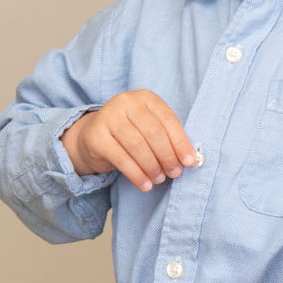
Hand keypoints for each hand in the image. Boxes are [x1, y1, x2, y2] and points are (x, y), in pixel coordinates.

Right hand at [62, 90, 197, 191]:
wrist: (93, 137)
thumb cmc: (129, 133)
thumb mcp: (149, 129)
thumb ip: (168, 138)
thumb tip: (189, 160)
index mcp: (145, 97)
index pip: (168, 120)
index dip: (180, 142)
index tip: (189, 162)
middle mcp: (125, 102)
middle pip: (153, 132)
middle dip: (167, 156)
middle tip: (174, 173)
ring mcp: (108, 117)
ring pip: (137, 146)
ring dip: (152, 167)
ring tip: (159, 179)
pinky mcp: (96, 136)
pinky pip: (121, 158)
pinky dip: (136, 174)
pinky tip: (145, 184)